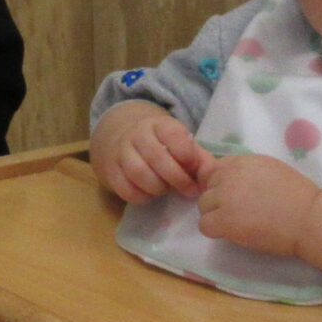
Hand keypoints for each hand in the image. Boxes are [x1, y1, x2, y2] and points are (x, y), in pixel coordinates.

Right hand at [92, 101, 213, 202]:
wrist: (121, 137)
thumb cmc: (160, 145)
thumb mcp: (179, 143)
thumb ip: (198, 157)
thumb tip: (212, 175)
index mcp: (159, 124)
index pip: (173, 135)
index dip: (187, 154)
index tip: (194, 168)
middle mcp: (137, 134)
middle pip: (157, 157)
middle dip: (177, 178)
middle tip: (189, 190)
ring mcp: (121, 151)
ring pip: (139, 173)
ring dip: (158, 188)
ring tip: (166, 190)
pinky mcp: (110, 170)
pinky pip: (125, 188)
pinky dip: (141, 196)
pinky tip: (149, 194)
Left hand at [195, 153, 319, 257]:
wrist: (310, 219)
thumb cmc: (298, 198)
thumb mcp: (269, 170)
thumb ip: (245, 172)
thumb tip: (224, 179)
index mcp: (241, 161)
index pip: (214, 170)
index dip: (221, 184)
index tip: (235, 196)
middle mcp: (229, 175)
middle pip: (207, 187)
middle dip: (219, 200)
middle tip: (240, 211)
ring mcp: (225, 197)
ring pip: (203, 206)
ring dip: (216, 215)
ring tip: (239, 223)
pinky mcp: (225, 220)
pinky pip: (204, 225)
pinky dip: (216, 231)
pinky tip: (234, 233)